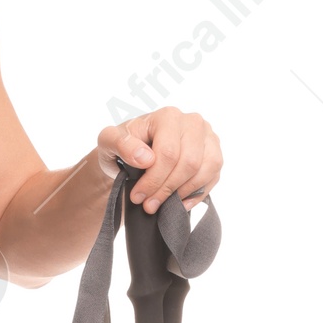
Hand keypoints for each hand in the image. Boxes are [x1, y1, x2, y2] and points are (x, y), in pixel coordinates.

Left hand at [96, 108, 220, 212]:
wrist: (133, 154)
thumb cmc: (122, 145)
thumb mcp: (109, 141)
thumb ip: (121, 144)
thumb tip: (146, 158)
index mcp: (168, 116)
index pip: (168, 152)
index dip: (154, 179)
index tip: (138, 196)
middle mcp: (192, 123)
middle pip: (189, 162)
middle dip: (167, 189)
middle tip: (149, 205)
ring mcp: (207, 138)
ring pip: (206, 169)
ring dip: (183, 193)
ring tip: (163, 205)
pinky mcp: (214, 154)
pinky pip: (213, 177)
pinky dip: (198, 193)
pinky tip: (179, 203)